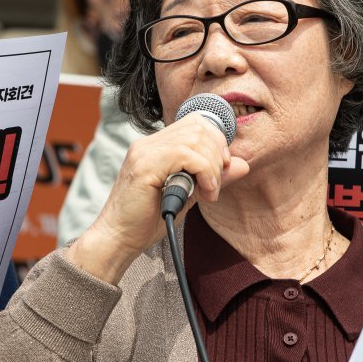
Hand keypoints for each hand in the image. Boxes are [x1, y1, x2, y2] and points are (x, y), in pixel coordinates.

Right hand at [68, 113, 249, 283]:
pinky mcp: (145, 165)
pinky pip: (186, 155)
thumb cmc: (149, 219)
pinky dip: (204, 172)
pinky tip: (204, 193)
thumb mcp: (190, 194)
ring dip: (212, 167)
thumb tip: (243, 164)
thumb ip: (213, 176)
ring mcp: (145, 151)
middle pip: (198, 126)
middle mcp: (149, 143)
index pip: (195, 122)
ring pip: (195, 139)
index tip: (221, 168)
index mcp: (156, 146)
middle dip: (218, 154)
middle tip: (215, 184)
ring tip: (209, 192)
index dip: (216, 141)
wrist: (119, 239)